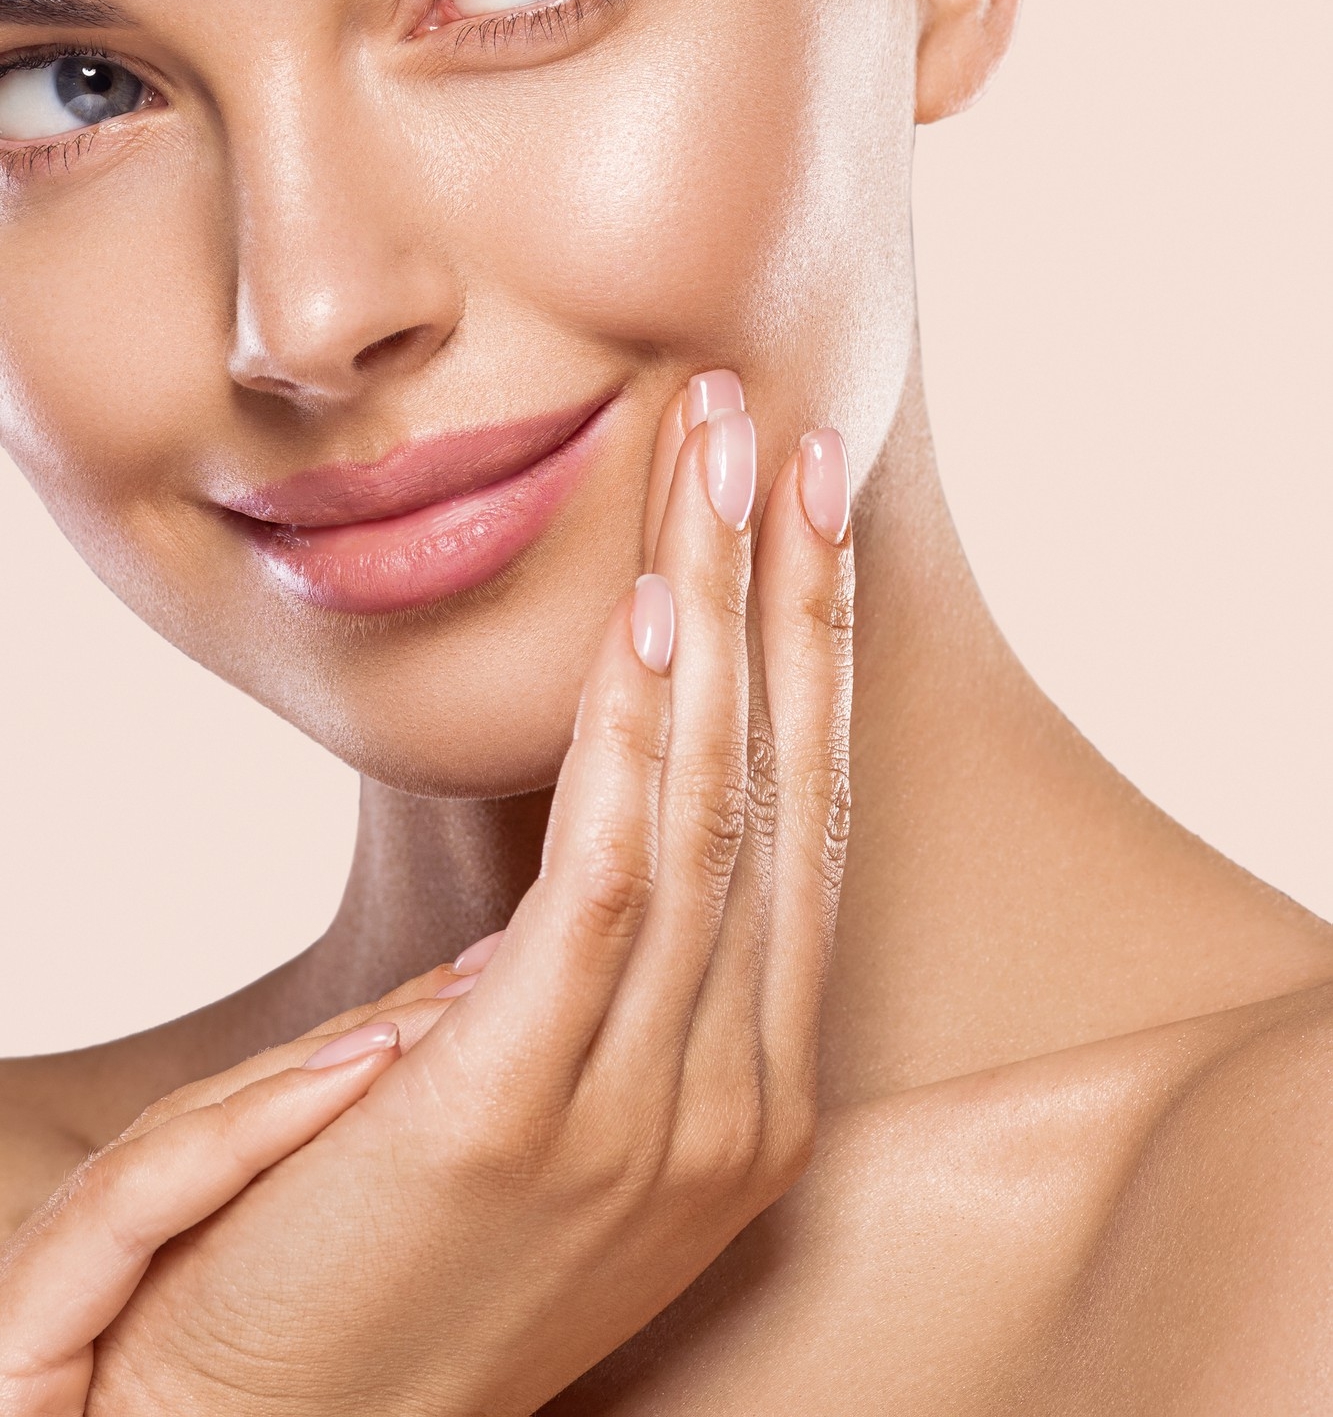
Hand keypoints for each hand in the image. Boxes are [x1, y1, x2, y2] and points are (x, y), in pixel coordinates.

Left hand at [82, 379, 854, 1414]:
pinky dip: (641, 740)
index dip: (809, 657)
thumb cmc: (386, 1271)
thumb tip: (589, 858)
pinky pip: (610, 886)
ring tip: (716, 462)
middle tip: (777, 436)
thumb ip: (579, 986)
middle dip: (790, 597)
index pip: (796, 826)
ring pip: (710, 812)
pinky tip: (659, 616)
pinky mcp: (530, 1117)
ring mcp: (653, 1118)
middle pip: (780, 792)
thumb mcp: (529, 1110)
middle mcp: (735, 1101)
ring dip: (723, 616)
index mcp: (748, 1093)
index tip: (799, 516)